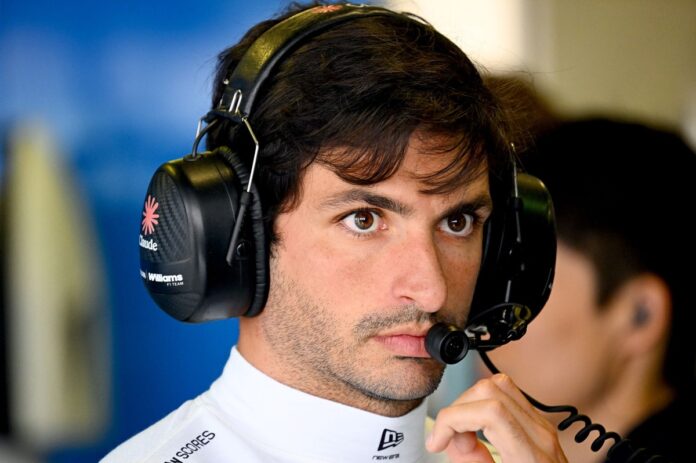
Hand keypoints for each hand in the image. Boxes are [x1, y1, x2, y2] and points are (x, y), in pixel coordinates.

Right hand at [426, 374, 566, 462]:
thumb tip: (455, 441)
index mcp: (533, 459)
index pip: (490, 412)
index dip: (452, 419)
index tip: (437, 441)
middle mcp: (541, 435)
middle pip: (491, 390)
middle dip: (458, 410)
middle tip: (450, 441)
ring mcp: (543, 426)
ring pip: (499, 385)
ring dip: (470, 404)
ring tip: (463, 434)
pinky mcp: (540, 425)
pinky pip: (507, 396)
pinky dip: (483, 406)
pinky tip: (478, 430)